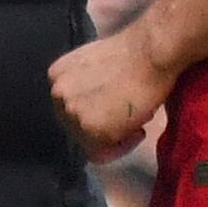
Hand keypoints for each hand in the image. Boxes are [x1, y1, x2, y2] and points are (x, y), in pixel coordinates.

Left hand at [48, 23, 174, 161]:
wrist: (150, 53)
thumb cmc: (134, 54)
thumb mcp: (94, 66)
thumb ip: (85, 87)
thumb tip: (97, 107)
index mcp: (56, 75)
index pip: (69, 108)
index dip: (95, 113)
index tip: (116, 111)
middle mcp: (57, 93)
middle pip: (76, 127)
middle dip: (102, 126)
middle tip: (128, 119)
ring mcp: (72, 112)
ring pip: (88, 141)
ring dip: (113, 135)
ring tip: (135, 120)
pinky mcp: (90, 128)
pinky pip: (102, 153)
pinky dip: (122, 146)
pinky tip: (137, 129)